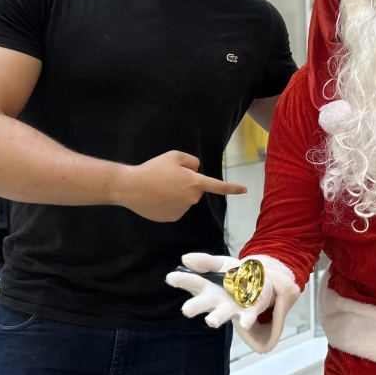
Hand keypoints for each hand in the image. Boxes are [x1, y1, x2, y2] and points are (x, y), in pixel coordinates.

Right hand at [111, 152, 245, 222]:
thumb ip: (191, 161)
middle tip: (168, 177)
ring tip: (159, 187)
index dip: (232, 187)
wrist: (131, 187)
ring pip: (184, 199)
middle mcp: (192, 199)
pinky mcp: (172, 218)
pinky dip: (168, 203)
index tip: (244, 190)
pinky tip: (156, 198)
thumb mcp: (174, 156)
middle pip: (195, 189)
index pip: (218, 186)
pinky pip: (175, 208)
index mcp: (195, 183)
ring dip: (176, 194)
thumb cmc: (153, 169)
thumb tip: (196, 171)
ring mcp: (182, 210)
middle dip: (187, 184)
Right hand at [166, 254, 245, 327]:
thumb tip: (185, 259)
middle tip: (186, 310)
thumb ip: (205, 262)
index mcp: (207, 287)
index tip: (170, 277)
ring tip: (211, 321)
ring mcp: (231, 307)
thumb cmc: (234, 275)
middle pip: (204, 303)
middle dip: (195, 307)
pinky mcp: (248, 311)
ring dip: (217, 318)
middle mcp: (216, 300)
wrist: (259, 282)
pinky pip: (247, 316)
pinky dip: (246, 319)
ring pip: (222, 313)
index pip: (193, 282)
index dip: (182, 280)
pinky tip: (245, 323)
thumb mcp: (220, 263)